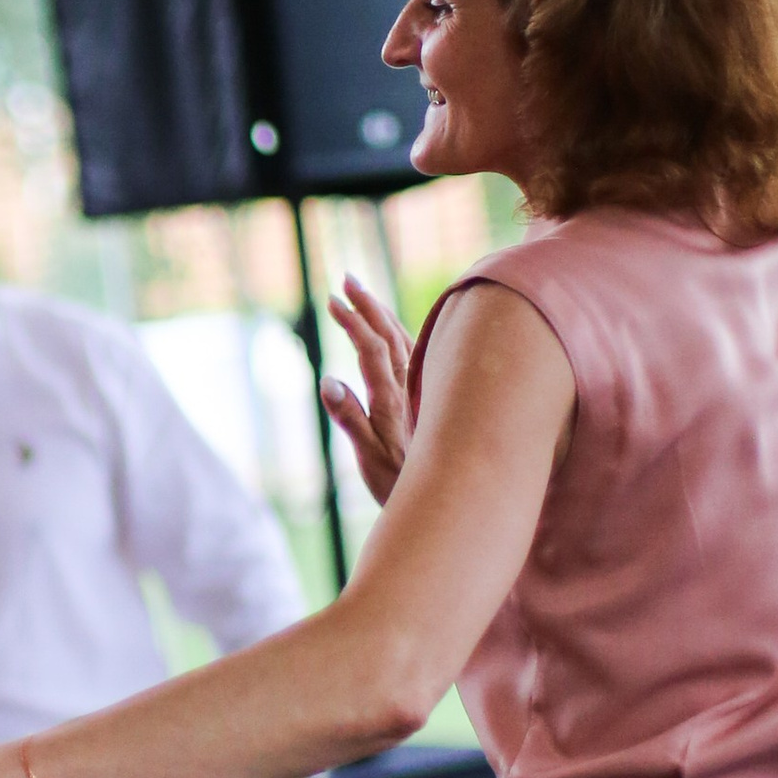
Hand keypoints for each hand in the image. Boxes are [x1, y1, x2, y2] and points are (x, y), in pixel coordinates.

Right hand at [320, 274, 413, 502]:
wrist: (449, 498)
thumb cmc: (402, 483)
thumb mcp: (370, 458)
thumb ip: (350, 419)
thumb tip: (328, 381)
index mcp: (393, 399)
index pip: (372, 348)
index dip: (354, 322)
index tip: (333, 300)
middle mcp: (410, 388)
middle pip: (389, 334)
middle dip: (368, 305)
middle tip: (347, 279)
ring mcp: (421, 390)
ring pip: (404, 340)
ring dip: (382, 314)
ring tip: (364, 295)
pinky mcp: (429, 395)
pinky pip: (415, 352)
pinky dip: (401, 332)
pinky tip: (395, 328)